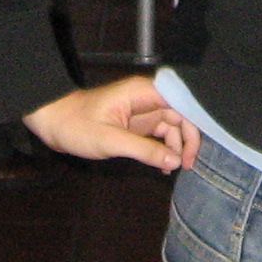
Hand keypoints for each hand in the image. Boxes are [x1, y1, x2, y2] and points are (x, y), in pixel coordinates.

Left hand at [24, 76, 194, 171]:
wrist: (52, 123)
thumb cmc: (75, 125)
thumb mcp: (111, 141)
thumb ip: (145, 150)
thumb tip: (174, 161)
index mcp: (143, 92)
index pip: (183, 101)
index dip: (198, 118)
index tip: (210, 139)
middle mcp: (147, 98)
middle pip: (182, 115)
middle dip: (189, 138)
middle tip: (188, 164)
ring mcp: (142, 111)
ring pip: (173, 126)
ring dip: (177, 147)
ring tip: (176, 169)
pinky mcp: (136, 124)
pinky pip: (160, 135)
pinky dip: (164, 150)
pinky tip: (164, 166)